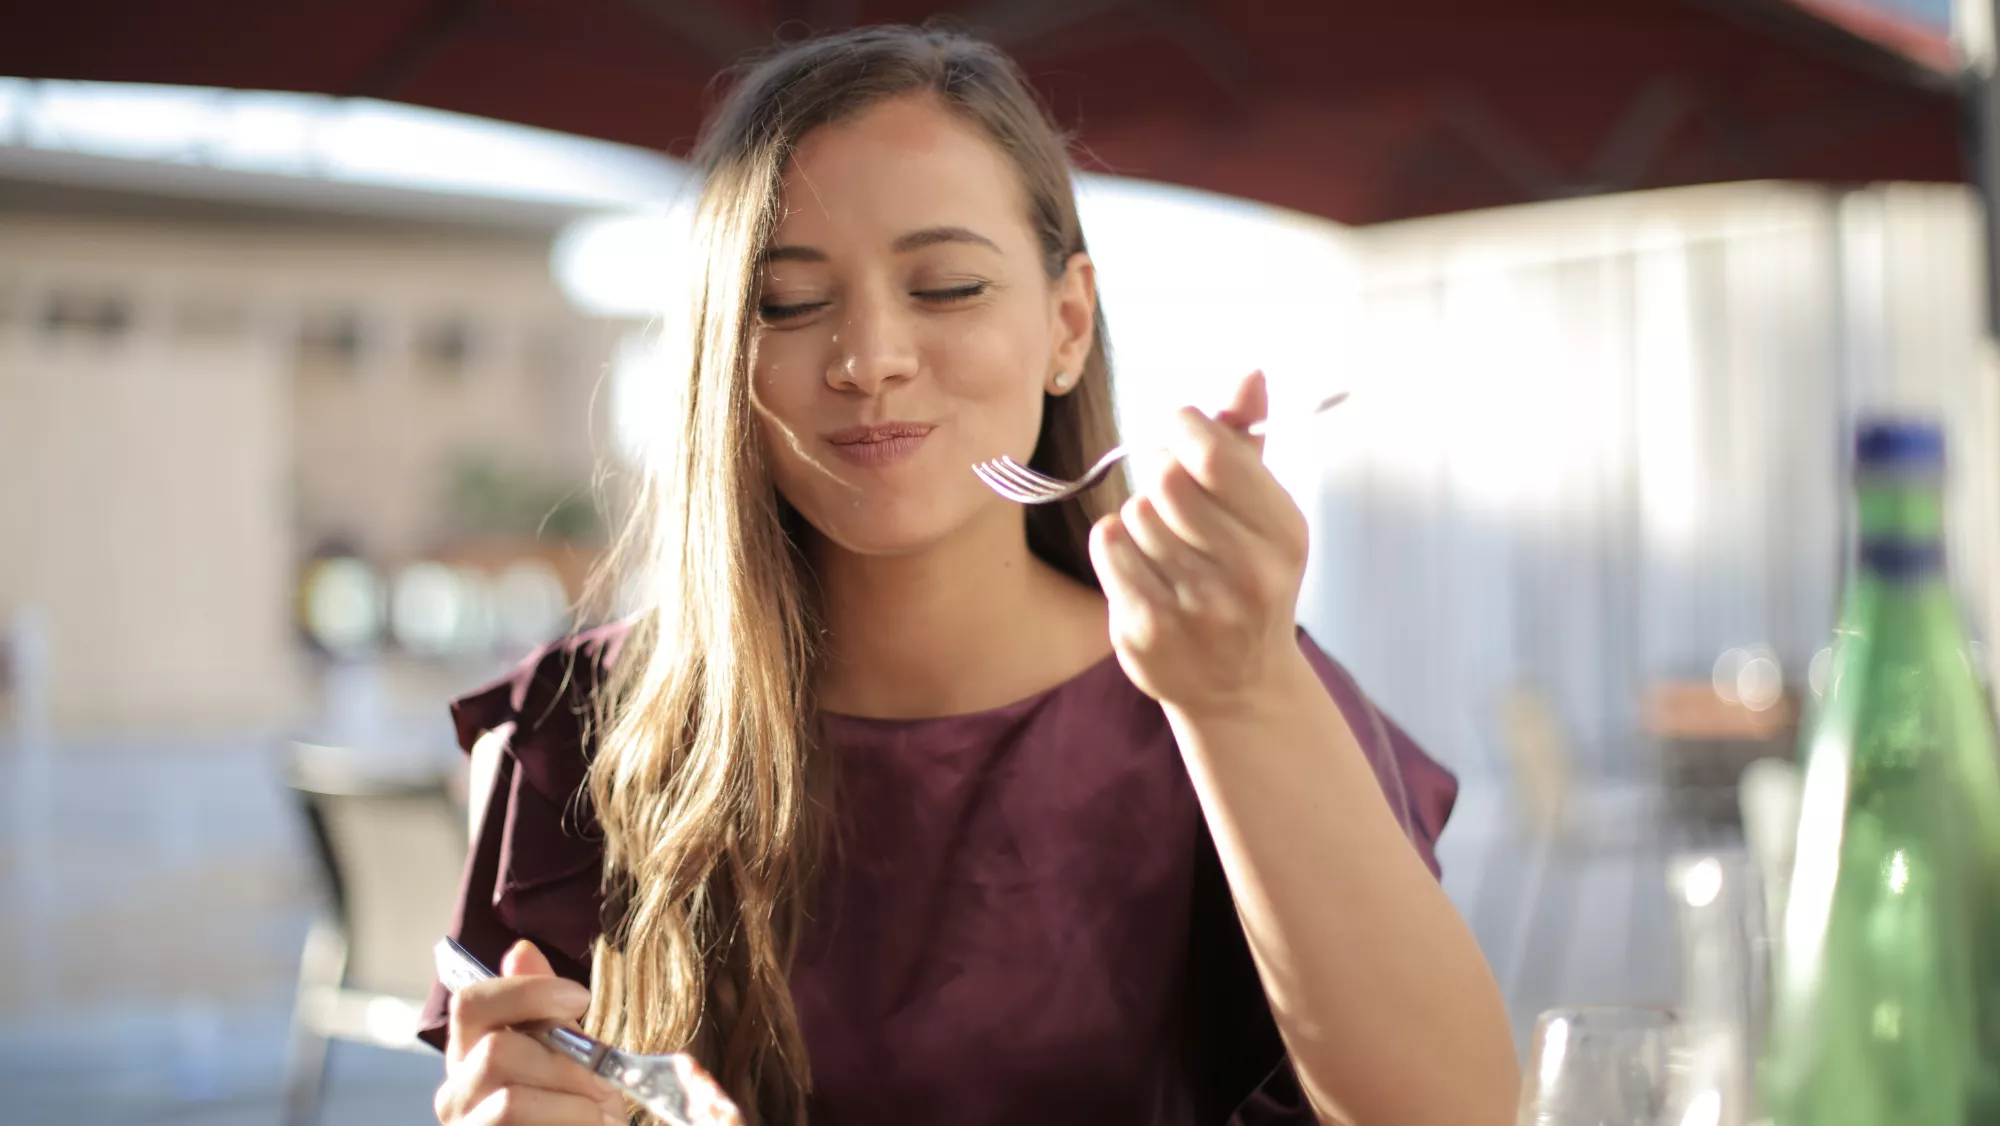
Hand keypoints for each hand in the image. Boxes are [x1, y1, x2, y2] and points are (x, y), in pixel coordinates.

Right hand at [435, 940, 625, 1125]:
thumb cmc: (575, 1111)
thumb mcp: (569, 1056)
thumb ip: (546, 1012)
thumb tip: (521, 949)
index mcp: (473, 1054)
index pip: (471, 1002)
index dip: (527, 991)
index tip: (581, 999)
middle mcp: (456, 1094)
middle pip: (496, 1051)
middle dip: (566, 1063)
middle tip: (606, 1081)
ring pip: (510, 1100)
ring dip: (575, 1104)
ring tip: (602, 1115)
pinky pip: (519, 1123)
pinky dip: (574, 1123)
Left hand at [1089, 370, 1311, 717]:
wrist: (1240, 687)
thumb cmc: (1248, 579)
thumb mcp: (1264, 513)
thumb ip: (1248, 442)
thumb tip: (1249, 374)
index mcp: (1283, 533)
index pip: (1213, 454)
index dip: (1182, 427)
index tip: (1178, 431)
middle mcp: (1248, 574)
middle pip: (1166, 480)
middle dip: (1159, 472)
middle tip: (1168, 490)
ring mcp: (1197, 607)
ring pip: (1135, 512)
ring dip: (1141, 516)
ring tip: (1166, 544)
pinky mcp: (1148, 630)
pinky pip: (1109, 546)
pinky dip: (1116, 544)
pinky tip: (1141, 566)